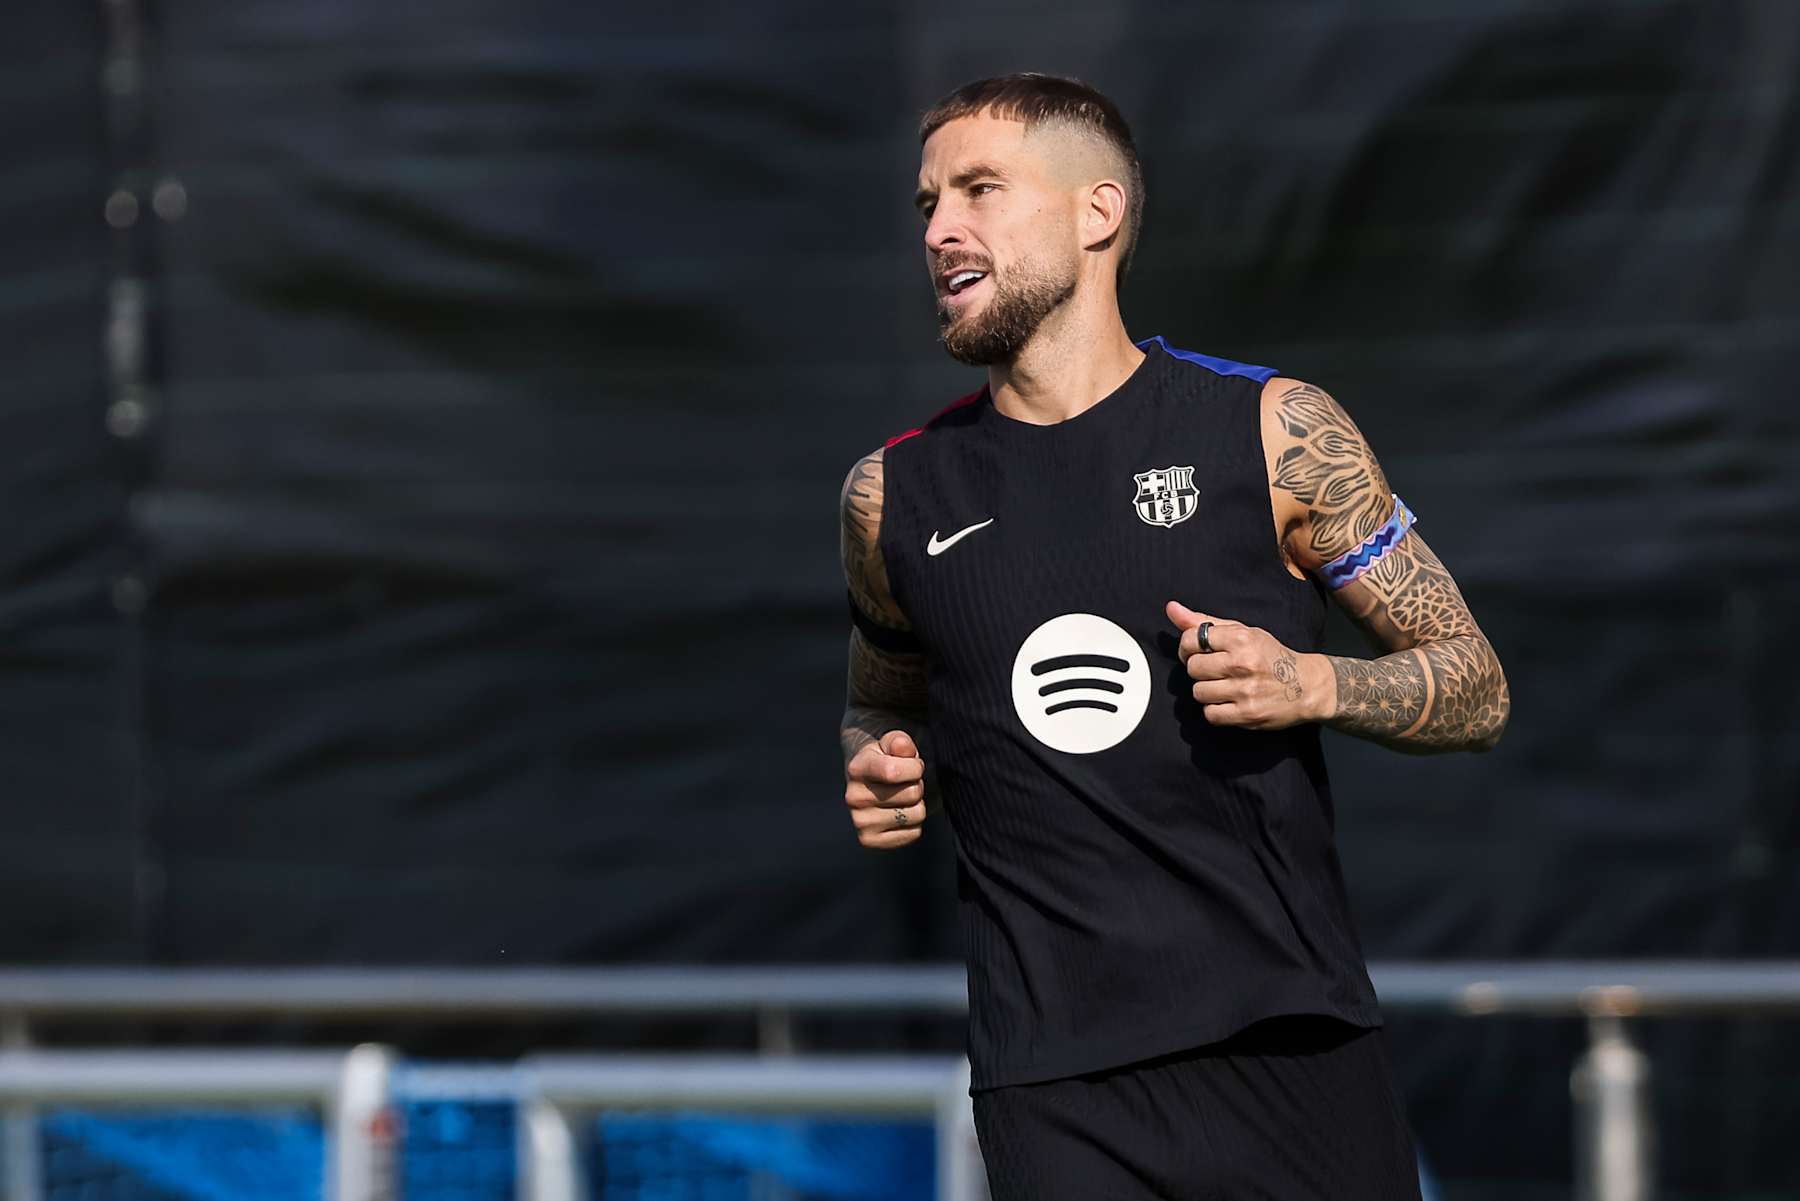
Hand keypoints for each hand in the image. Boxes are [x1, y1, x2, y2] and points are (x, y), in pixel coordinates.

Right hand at [843, 730, 925, 848]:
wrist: (870, 783)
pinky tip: (899, 812)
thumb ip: (900, 742)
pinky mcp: (869, 841)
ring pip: (916, 814)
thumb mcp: (893, 744)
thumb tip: (902, 746)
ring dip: (917, 804)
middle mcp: (853, 797)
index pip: (894, 772)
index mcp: (856, 768)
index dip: (915, 767)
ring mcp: (860, 822)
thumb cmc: (887, 759)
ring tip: (902, 796)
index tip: (914, 764)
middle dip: (917, 784)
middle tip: (905, 782)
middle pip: (912, 793)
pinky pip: (913, 834)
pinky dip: (913, 824)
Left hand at [1166, 600, 1328, 729]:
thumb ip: (1205, 622)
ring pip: (1198, 692)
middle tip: (1213, 670)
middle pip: (1193, 668)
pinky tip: (1228, 701)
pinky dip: (1215, 710)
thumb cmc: (1271, 656)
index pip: (1191, 639)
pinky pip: (1210, 714)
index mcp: (1241, 638)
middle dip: (1198, 669)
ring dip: (1206, 690)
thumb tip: (1171, 608)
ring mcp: (1244, 691)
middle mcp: (1242, 664)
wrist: (1307, 686)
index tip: (1197, 651)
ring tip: (1223, 686)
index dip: (1188, 646)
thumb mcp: (1243, 632)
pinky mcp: (1246, 715)